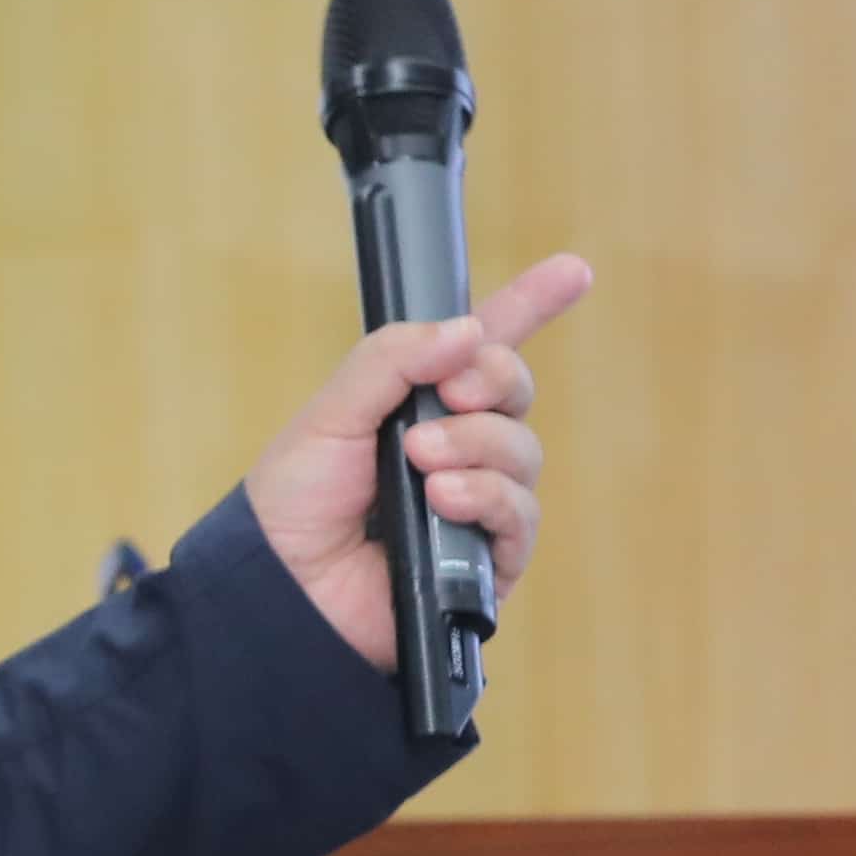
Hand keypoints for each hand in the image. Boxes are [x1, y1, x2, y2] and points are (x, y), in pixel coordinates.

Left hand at [240, 254, 592, 669]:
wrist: (283, 585)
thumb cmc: (296, 502)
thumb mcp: (331, 414)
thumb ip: (391, 361)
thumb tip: (468, 331)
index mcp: (419, 403)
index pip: (485, 347)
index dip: (531, 305)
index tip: (573, 270)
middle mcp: (458, 447)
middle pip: (514, 390)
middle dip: (493, 379)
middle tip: (452, 393)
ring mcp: (478, 501)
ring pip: (522, 450)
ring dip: (477, 445)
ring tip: (422, 463)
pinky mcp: (488, 558)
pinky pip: (521, 514)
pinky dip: (488, 497)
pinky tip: (445, 499)